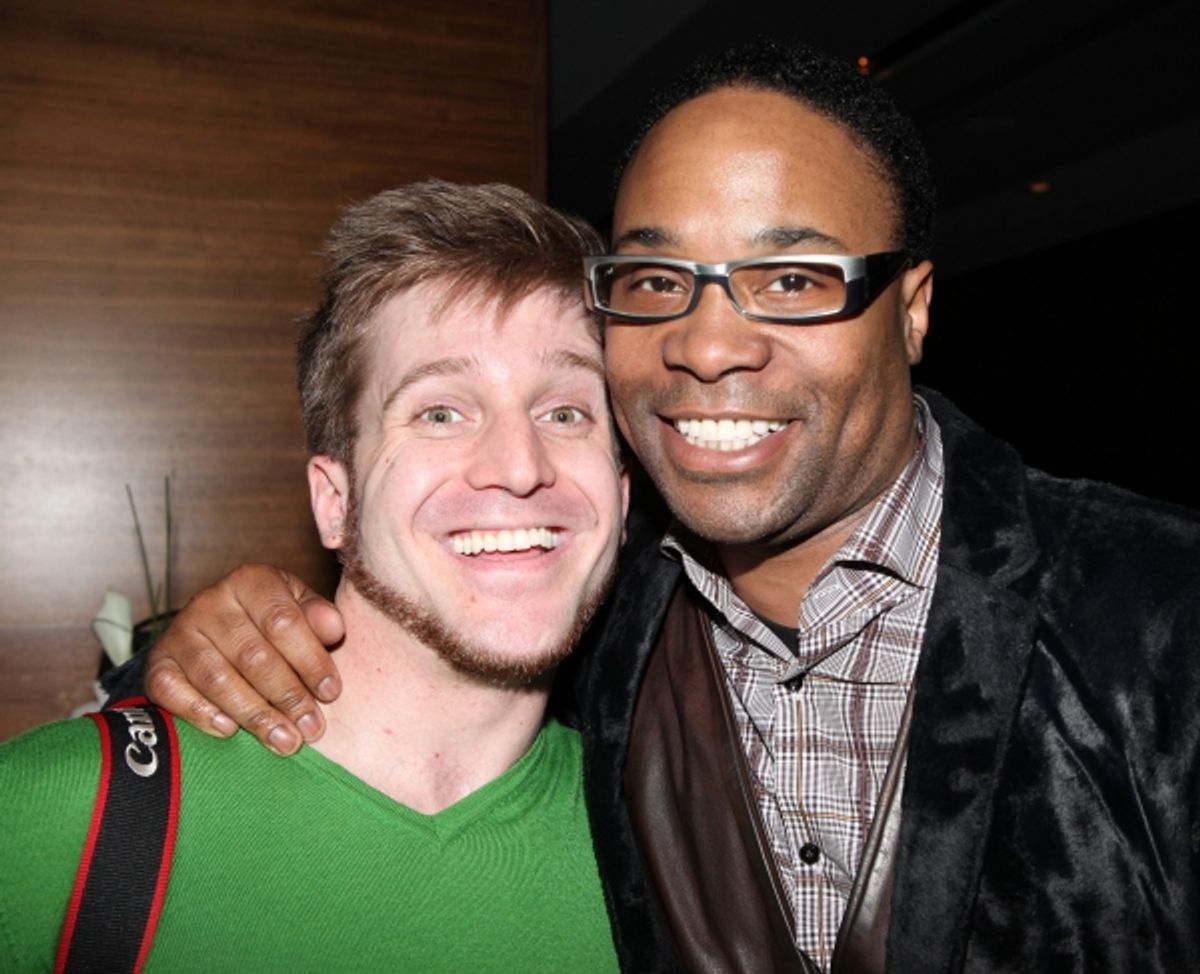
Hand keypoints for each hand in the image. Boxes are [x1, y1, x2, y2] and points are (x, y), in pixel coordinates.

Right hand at [143, 564, 344, 754]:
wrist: (214, 629)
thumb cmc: (269, 620)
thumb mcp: (299, 608)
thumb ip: (319, 617)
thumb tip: (334, 629)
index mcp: (251, 580)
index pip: (283, 621)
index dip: (310, 660)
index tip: (330, 692)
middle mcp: (210, 601)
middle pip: (253, 655)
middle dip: (287, 697)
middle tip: (311, 729)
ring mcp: (180, 632)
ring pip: (218, 678)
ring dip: (254, 715)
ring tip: (284, 741)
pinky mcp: (158, 664)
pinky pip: (173, 692)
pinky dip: (201, 713)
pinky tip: (229, 731)